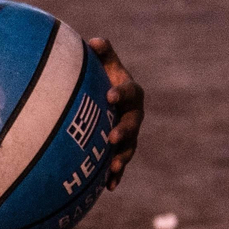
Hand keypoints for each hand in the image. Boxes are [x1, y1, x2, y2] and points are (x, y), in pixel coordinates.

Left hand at [88, 37, 142, 190]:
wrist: (103, 99)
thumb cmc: (100, 77)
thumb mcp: (102, 65)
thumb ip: (101, 54)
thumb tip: (94, 41)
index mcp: (131, 92)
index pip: (130, 91)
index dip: (121, 93)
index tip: (109, 96)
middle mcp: (134, 114)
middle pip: (134, 124)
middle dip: (124, 131)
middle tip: (111, 137)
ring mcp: (130, 134)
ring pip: (130, 147)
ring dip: (122, 157)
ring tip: (113, 167)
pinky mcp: (121, 149)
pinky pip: (120, 163)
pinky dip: (116, 175)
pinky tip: (109, 186)